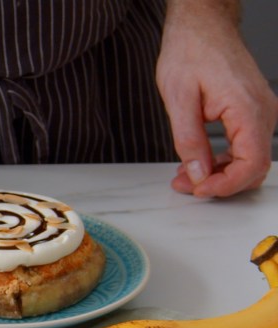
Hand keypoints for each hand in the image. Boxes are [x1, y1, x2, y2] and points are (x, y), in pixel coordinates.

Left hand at [157, 3, 276, 197]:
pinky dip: (223, 159)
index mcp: (248, 108)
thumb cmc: (190, 51)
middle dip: (220, 183)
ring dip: (220, 173)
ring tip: (184, 176)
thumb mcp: (178, 99)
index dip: (226, 185)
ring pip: (250, 158)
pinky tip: (196, 161)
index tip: (198, 189)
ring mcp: (260, 111)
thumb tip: (197, 173)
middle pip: (255, 166)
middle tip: (184, 186)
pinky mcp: (251, 110)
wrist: (201, 25)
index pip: (252, 163)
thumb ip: (189, 140)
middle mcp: (262, 111)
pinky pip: (245, 144)